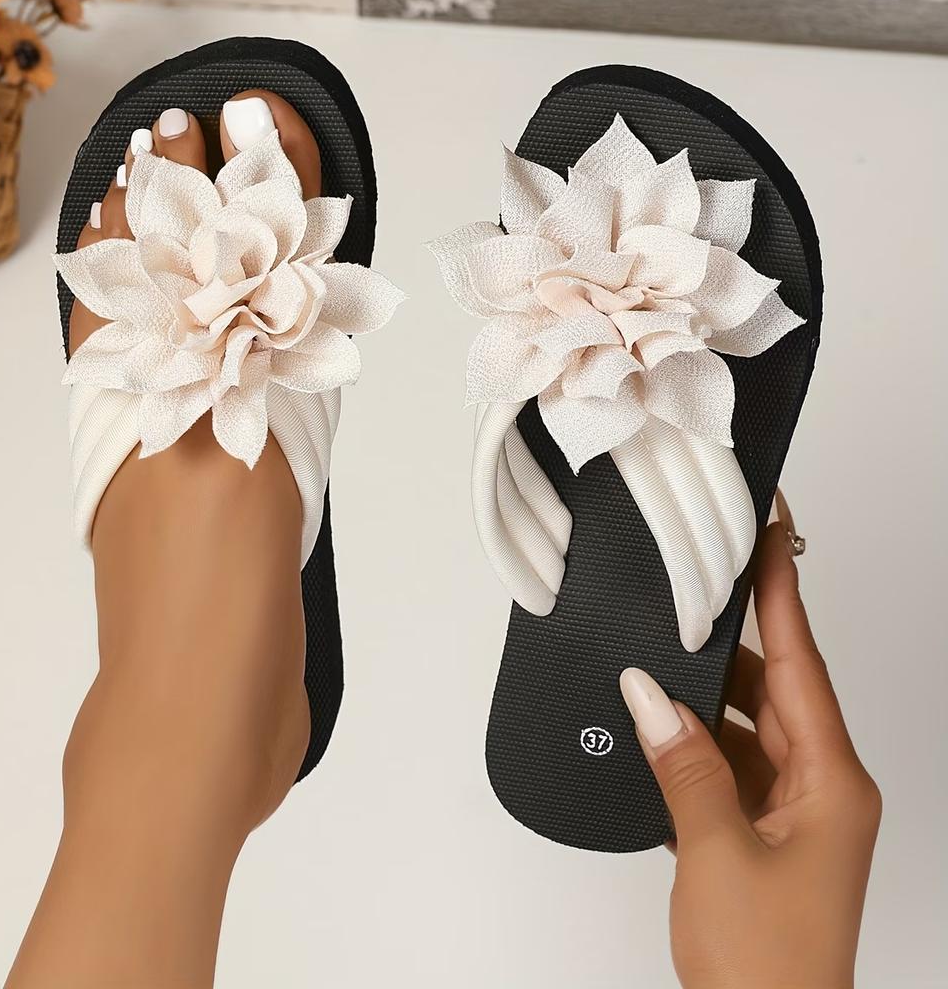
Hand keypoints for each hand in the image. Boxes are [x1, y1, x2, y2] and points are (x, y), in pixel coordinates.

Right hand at [620, 521, 880, 988]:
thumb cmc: (767, 965)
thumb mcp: (717, 851)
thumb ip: (682, 763)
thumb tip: (649, 694)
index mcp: (833, 783)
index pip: (804, 664)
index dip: (783, 595)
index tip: (771, 537)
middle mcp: (822, 789)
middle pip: (776, 690)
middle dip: (730, 645)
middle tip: (693, 593)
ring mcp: (795, 812)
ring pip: (748, 727)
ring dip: (705, 702)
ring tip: (660, 665)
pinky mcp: (765, 833)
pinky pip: (731, 765)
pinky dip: (696, 746)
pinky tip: (661, 733)